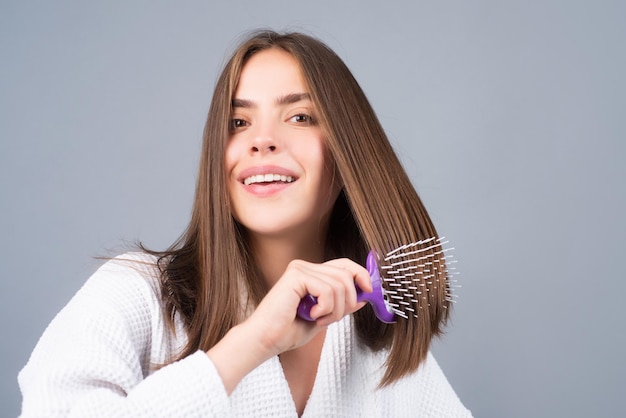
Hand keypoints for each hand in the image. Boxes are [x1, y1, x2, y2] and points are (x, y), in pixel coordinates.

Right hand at [206, 257, 371, 393]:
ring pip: (340, 285)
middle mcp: (305, 267)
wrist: (265, 340)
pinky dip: (326, 308)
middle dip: (348, 301)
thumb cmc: (288, 331)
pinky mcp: (296, 275)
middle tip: (332, 318)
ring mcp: (300, 269)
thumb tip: (363, 297)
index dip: (360, 275)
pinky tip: (312, 315)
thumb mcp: (324, 317)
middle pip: (346, 274)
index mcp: (310, 273)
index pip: (344, 265)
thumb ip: (341, 304)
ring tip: (319, 320)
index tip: (369, 292)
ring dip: (335, 310)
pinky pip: (328, 290)